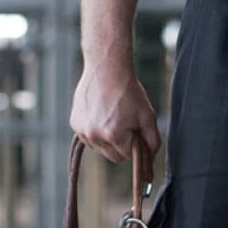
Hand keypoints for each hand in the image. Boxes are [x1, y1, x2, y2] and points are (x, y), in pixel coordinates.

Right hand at [71, 57, 160, 173]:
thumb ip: (153, 141)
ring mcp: (82, 131)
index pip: (128, 157)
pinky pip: (89, 139)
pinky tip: (101, 116)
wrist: (106, 68)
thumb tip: (152, 159)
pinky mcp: (75, 124)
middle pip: (114, 157)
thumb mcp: (147, 115)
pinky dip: (96, 132)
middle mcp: (94, 136)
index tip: (137, 131)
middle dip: (122, 146)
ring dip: (108, 141)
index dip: (135, 145)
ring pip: (100, 149)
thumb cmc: (128, 91)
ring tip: (113, 118)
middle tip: (127, 125)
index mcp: (114, 135)